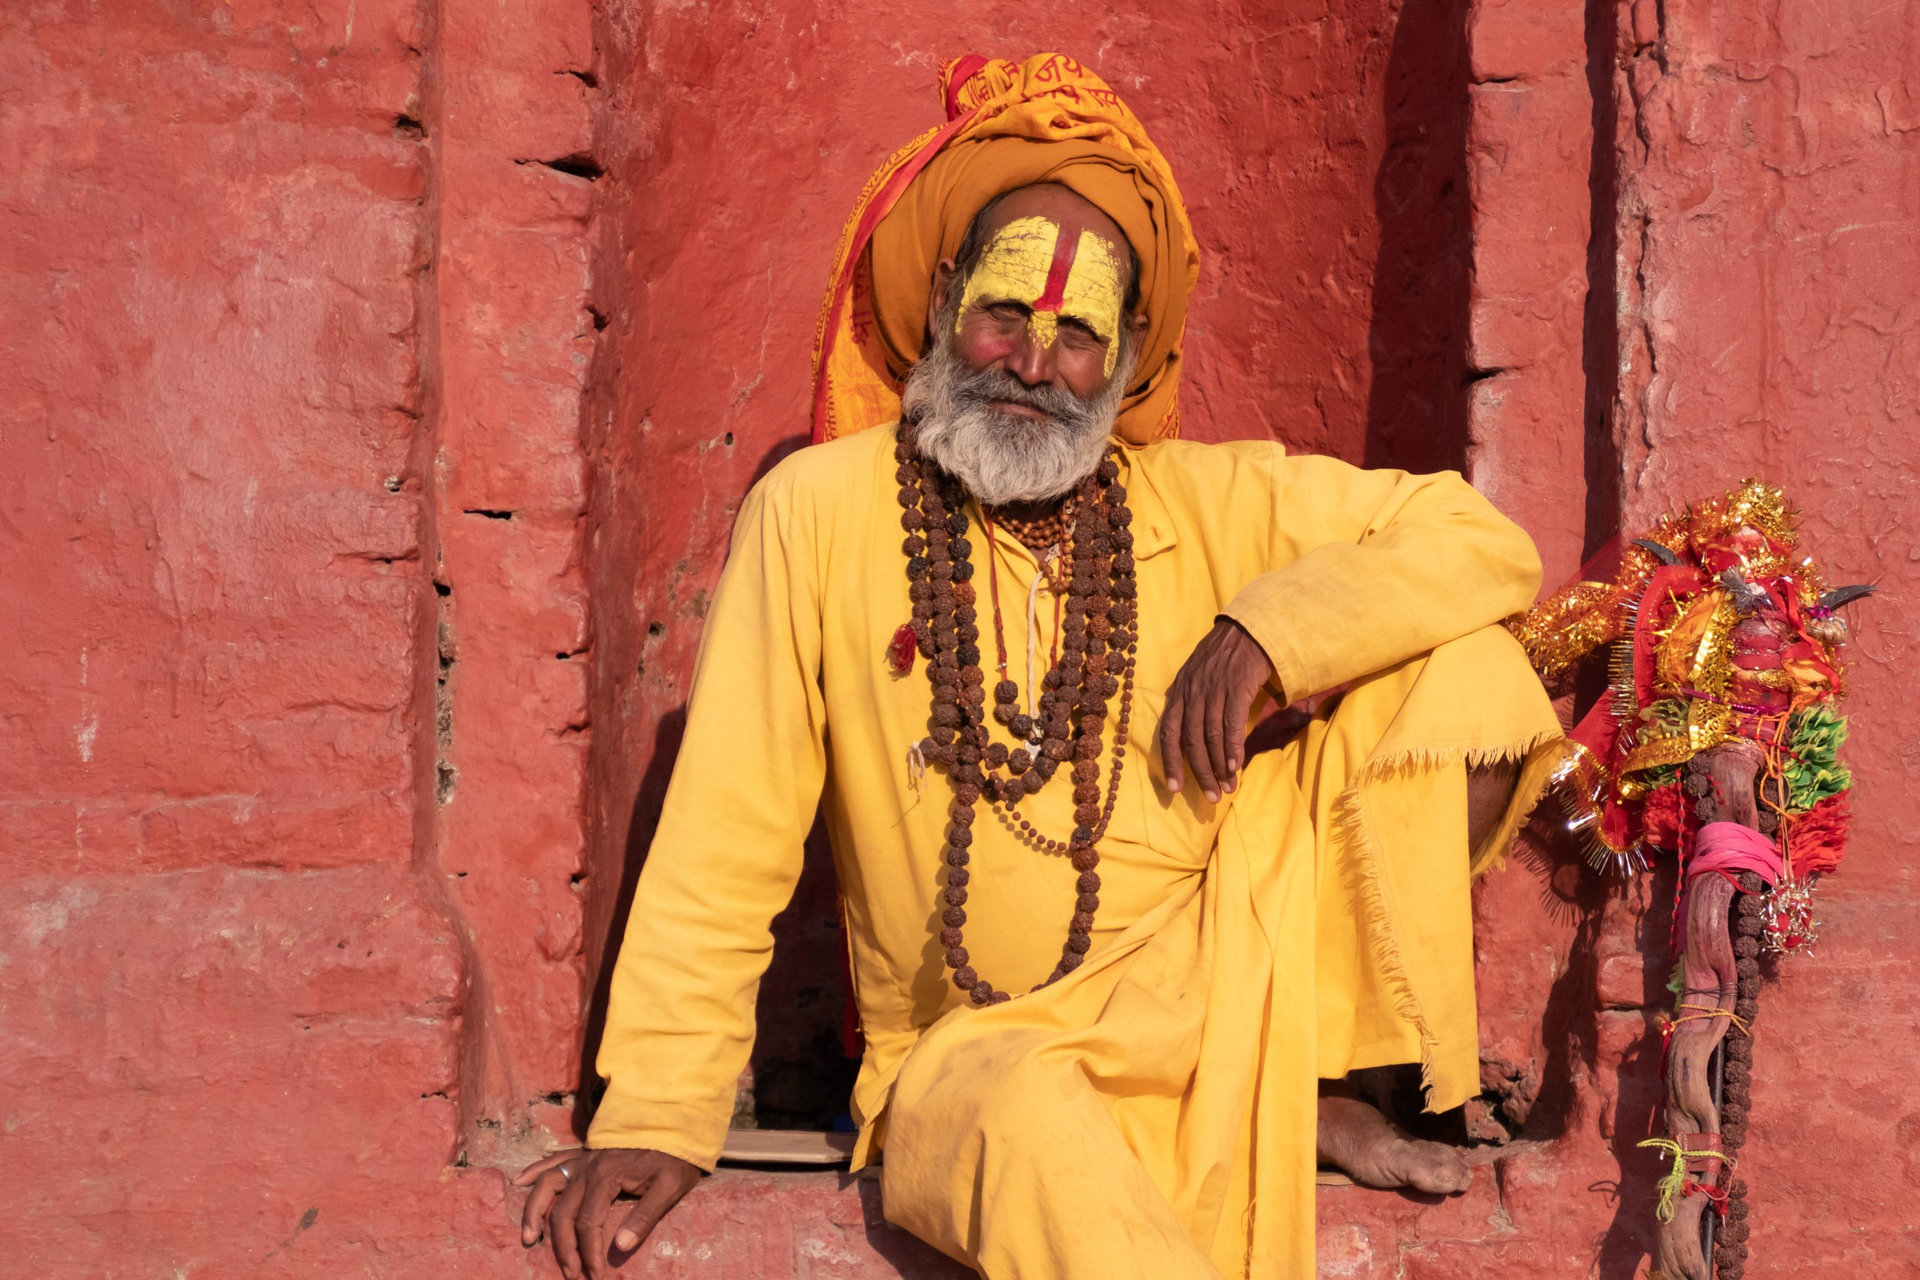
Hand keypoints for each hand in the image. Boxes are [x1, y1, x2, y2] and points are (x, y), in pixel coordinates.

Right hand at [515, 1147, 702, 1278]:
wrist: (677, 1123)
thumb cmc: (676, 1157)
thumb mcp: (670, 1187)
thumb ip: (645, 1217)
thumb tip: (620, 1247)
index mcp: (607, 1176)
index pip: (588, 1223)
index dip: (588, 1252)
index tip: (595, 1273)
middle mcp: (588, 1166)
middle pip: (562, 1212)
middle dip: (563, 1247)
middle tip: (571, 1273)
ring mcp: (584, 1158)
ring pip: (547, 1186)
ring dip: (534, 1212)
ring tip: (528, 1238)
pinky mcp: (585, 1153)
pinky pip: (553, 1161)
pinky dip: (534, 1171)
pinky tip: (520, 1182)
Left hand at [1159, 618, 1275, 801]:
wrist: (1248, 630)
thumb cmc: (1224, 658)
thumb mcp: (1196, 677)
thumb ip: (1191, 704)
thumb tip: (1193, 738)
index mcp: (1179, 692)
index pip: (1168, 733)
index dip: (1170, 762)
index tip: (1175, 789)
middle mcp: (1192, 693)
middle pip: (1190, 741)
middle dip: (1199, 772)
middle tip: (1210, 797)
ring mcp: (1213, 690)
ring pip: (1211, 737)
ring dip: (1219, 766)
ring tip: (1227, 787)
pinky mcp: (1236, 687)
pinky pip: (1231, 724)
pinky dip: (1232, 748)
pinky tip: (1236, 766)